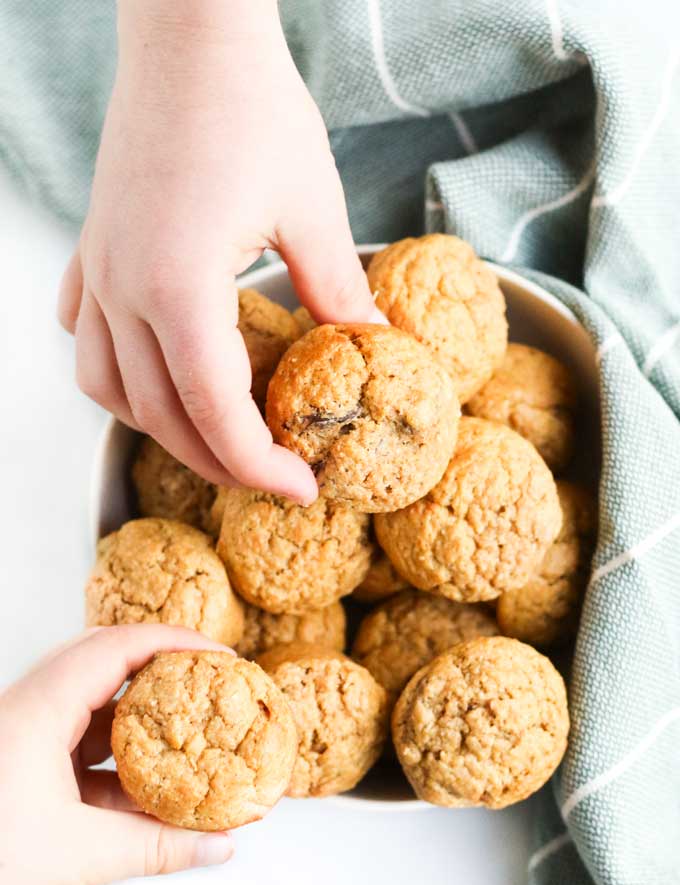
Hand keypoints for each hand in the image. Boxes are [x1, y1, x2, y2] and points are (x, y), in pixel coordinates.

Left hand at [0, 626, 235, 884]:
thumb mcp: (78, 856)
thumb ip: (155, 848)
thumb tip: (216, 845)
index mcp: (38, 710)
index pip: (116, 647)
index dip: (174, 643)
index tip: (219, 657)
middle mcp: (27, 710)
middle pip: (103, 664)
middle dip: (160, 674)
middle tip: (206, 686)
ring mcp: (21, 737)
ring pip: (91, 710)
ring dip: (139, 726)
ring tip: (187, 742)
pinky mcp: (19, 766)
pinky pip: (76, 747)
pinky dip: (115, 764)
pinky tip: (148, 796)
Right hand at [58, 0, 380, 502]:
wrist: (189, 34)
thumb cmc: (253, 107)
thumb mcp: (313, 207)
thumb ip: (338, 290)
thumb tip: (375, 348)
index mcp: (178, 288)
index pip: (215, 413)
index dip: (259, 465)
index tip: (303, 488)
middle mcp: (124, 290)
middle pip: (160, 416)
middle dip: (219, 461)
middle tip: (273, 475)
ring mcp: (100, 270)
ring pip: (108, 388)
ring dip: (160, 426)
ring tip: (215, 437)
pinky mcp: (95, 250)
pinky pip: (84, 337)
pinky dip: (117, 373)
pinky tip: (153, 371)